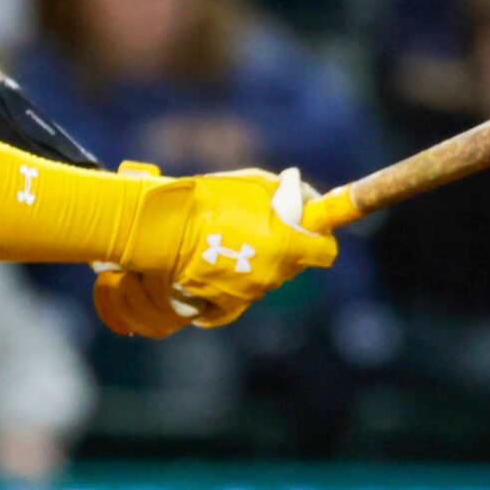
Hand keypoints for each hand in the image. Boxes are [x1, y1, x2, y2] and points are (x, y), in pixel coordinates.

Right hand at [92, 165, 334, 337]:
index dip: (319, 238)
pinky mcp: (225, 305)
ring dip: (258, 262)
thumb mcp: (253, 183)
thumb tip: (305, 200)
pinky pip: (240, 295)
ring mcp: (250, 293)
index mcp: (286, 245)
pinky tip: (219, 262)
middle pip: (294, 265)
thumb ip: (286, 193)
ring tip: (230, 240)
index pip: (325, 252)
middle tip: (260, 226)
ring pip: (266, 278)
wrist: (164, 228)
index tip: (307, 228)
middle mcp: (273, 274)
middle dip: (285, 247)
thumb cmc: (209, 200)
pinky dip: (234, 281)